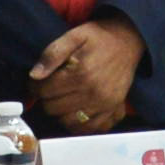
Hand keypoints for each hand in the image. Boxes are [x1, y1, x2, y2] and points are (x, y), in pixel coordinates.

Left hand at [26, 16, 144, 133]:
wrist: (129, 40)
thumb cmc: (99, 37)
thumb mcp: (74, 36)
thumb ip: (52, 53)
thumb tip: (34, 75)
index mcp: (81, 73)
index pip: (44, 91)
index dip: (35, 86)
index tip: (36, 82)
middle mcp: (93, 92)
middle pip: (53, 108)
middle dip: (46, 98)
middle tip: (51, 88)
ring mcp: (104, 104)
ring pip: (67, 121)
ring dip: (60, 112)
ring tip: (62, 99)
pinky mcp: (113, 110)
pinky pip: (89, 128)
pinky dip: (78, 124)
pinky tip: (75, 111)